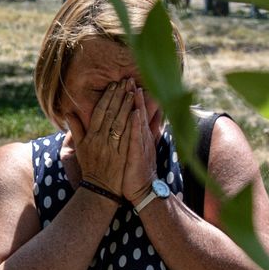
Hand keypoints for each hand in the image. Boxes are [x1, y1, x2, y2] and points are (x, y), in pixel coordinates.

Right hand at [65, 79, 134, 198]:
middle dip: (119, 96)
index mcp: (90, 136)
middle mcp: (100, 140)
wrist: (99, 188)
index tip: (114, 85)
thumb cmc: (90, 166)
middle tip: (126, 81)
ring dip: (127, 106)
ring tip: (134, 91)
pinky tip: (138, 112)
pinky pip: (128, 137)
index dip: (107, 97)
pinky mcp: (122, 155)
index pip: (99, 112)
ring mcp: (112, 148)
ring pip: (120, 123)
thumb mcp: (79, 148)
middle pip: (110, 114)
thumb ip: (75, 129)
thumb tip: (68, 112)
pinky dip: (133, 124)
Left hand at [122, 83, 158, 204]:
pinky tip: (135, 113)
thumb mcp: (133, 150)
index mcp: (137, 136)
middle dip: (132, 96)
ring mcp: (140, 145)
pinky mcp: (137, 155)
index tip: (126, 83)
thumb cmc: (134, 171)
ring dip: (136, 105)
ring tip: (134, 89)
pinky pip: (136, 138)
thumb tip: (130, 124)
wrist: (142, 191)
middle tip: (129, 78)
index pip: (133, 113)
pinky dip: (135, 125)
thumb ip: (131, 136)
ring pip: (137, 122)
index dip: (130, 98)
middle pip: (136, 113)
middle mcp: (140, 138)